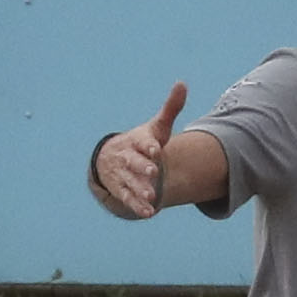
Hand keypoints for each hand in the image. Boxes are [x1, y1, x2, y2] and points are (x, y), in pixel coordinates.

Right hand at [89, 82, 186, 218]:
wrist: (114, 158)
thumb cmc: (142, 142)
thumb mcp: (156, 127)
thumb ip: (171, 109)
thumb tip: (182, 83)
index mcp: (137, 141)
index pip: (143, 142)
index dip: (149, 146)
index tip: (156, 149)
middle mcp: (128, 158)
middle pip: (134, 163)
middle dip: (142, 167)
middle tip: (153, 172)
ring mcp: (124, 175)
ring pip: (131, 182)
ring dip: (140, 189)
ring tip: (152, 196)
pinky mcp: (122, 190)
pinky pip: (128, 199)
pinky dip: (137, 206)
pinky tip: (148, 212)